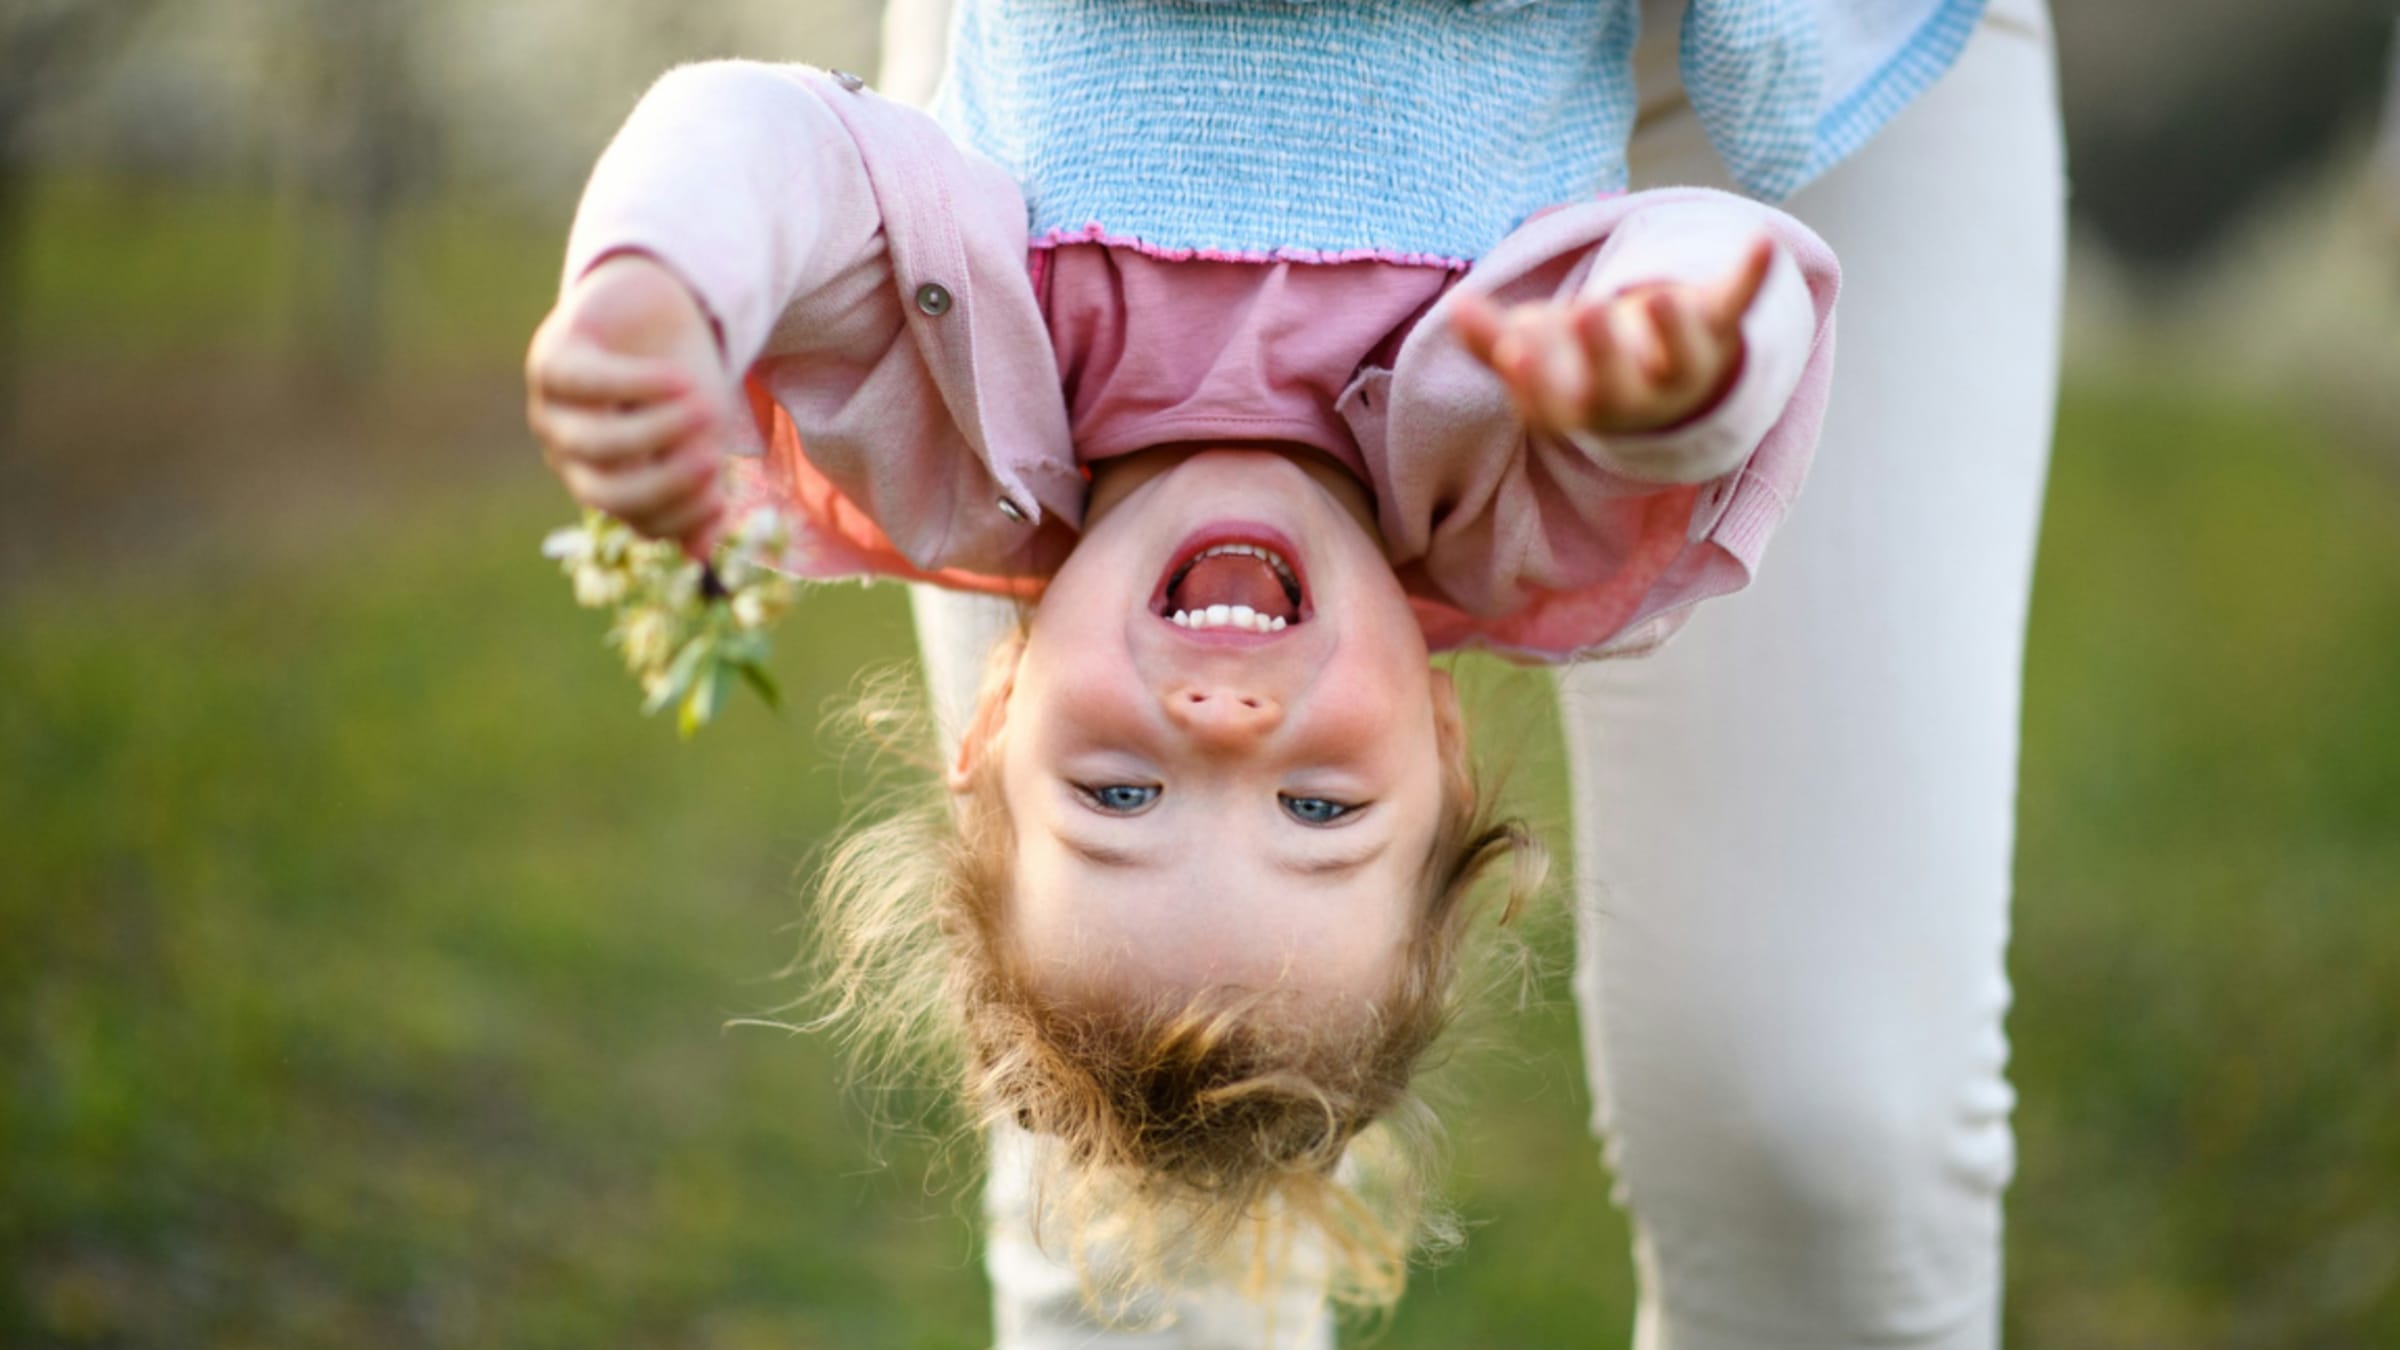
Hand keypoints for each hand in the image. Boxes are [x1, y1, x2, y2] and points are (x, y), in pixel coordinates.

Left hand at [525, 253, 732, 556]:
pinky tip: (680, 380)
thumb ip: (701, 490)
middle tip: (711, 463)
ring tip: (706, 408)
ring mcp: (553, 408)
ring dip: (657, 431)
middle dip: (659, 484)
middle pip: (601, 491)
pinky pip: (589, 384)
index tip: (720, 497)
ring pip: (594, 443)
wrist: (657, 304)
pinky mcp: (554, 360)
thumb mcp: (701, 438)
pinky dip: (639, 386)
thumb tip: (699, 554)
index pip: (636, 518)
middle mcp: (570, 451)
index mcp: (609, 478)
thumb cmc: (680, 380)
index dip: (677, 517)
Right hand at [1451, 236, 1773, 437]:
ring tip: (1659, 298)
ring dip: (1674, 330)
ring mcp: (1681, 368)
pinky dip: (1751, 276)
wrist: (1669, 389)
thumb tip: (1456, 308)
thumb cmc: (1583, 367)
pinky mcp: (1719, 331)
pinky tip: (1763, 242)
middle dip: (1604, 352)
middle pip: (1618, 388)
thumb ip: (1492, 340)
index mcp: (1582, 409)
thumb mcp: (1536, 358)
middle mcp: (1634, 399)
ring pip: (1681, 359)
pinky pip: (1737, 306)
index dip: (1534, 383)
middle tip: (1586, 312)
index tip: (1514, 351)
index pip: (1554, 407)